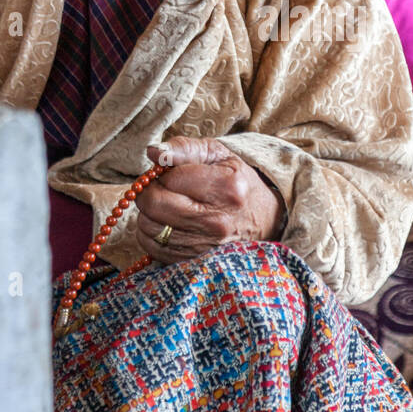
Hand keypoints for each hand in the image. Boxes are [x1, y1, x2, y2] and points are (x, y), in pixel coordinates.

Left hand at [134, 137, 283, 265]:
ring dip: (149, 213)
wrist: (263, 220)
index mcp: (227, 188)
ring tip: (168, 205)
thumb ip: (184, 148)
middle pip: (154, 204)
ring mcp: (206, 247)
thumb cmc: (236, 182)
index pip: (169, 178)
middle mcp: (217, 221)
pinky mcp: (194, 263)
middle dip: (149, 191)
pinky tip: (168, 224)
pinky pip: (153, 248)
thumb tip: (154, 151)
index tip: (171, 172)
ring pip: (149, 226)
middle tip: (161, 187)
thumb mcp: (218, 154)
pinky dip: (151, 234)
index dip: (162, 172)